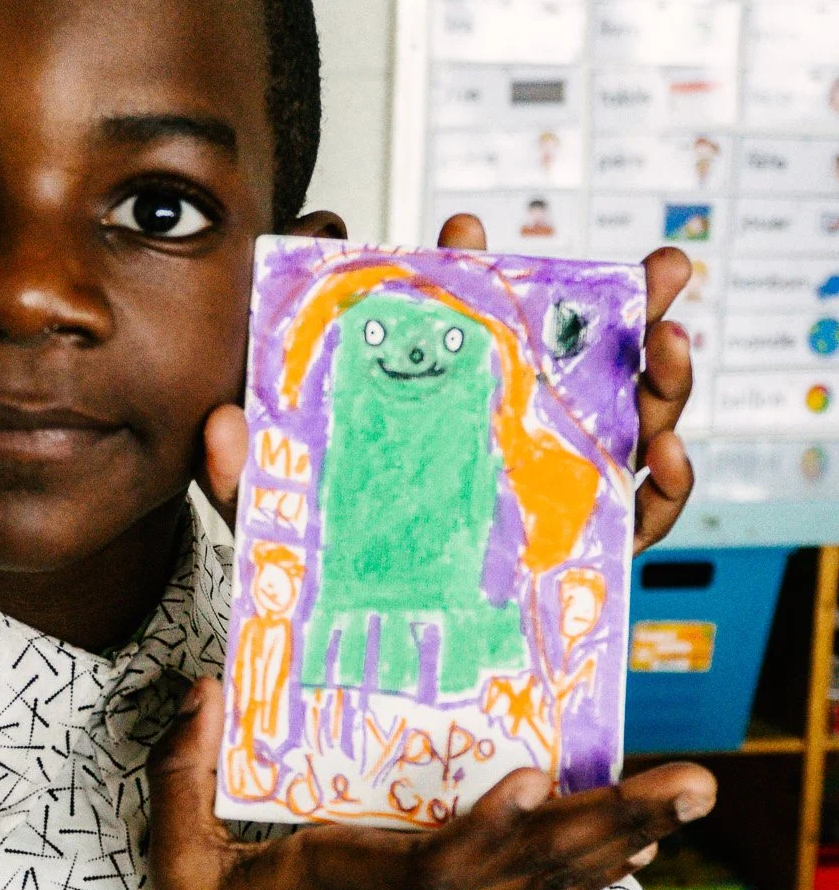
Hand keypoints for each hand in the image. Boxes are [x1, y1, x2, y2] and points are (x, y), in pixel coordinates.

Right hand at [124, 682, 715, 889]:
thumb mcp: (177, 867)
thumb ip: (182, 773)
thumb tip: (202, 685)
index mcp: (342, 888)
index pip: (427, 866)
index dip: (484, 830)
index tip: (531, 778)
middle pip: (528, 870)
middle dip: (614, 821)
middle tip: (695, 782)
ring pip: (548, 884)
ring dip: (626, 838)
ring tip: (693, 795)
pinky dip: (595, 874)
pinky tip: (642, 845)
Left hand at [199, 215, 694, 550]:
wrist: (359, 655)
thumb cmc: (329, 565)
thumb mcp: (282, 516)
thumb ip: (247, 472)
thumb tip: (217, 425)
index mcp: (439, 413)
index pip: (464, 332)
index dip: (472, 276)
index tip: (465, 234)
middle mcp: (503, 440)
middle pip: (576, 364)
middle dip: (628, 308)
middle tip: (656, 272)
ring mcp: (548, 492)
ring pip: (625, 427)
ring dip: (662, 383)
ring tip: (671, 347)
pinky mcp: (578, 556)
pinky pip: (638, 519)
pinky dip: (668, 489)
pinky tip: (670, 457)